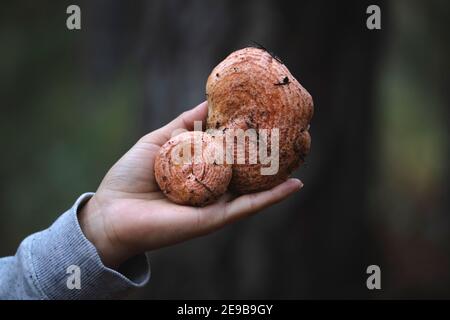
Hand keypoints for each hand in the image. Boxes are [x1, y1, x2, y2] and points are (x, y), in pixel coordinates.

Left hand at [78, 101, 302, 267]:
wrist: (112, 212)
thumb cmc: (131, 176)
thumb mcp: (159, 140)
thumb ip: (185, 124)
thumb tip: (209, 102)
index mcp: (200, 169)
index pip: (230, 150)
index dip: (248, 135)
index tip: (266, 117)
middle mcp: (212, 186)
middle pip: (248, 169)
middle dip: (269, 154)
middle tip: (293, 135)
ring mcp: (216, 203)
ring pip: (255, 187)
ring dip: (279, 173)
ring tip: (301, 155)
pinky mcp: (215, 219)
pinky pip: (248, 206)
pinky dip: (272, 197)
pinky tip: (294, 184)